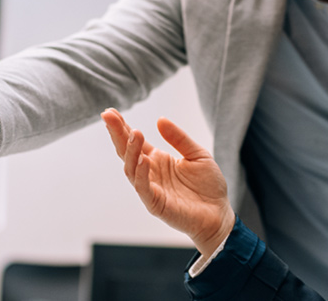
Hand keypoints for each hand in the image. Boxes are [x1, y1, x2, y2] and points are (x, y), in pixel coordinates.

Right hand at [101, 110, 234, 255]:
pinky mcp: (155, 204)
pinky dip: (141, 174)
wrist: (219, 214)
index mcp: (157, 160)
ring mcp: (150, 189)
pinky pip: (143, 188)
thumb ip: (179, 138)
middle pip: (126, 152)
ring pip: (131, 169)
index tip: (110, 112)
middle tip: (108, 116)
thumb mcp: (197, 154)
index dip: (122, 127)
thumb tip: (160, 119)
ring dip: (131, 151)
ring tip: (135, 133)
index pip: (135, 141)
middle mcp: (150, 173)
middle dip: (117, 134)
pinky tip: (143, 159)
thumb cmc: (208, 186)